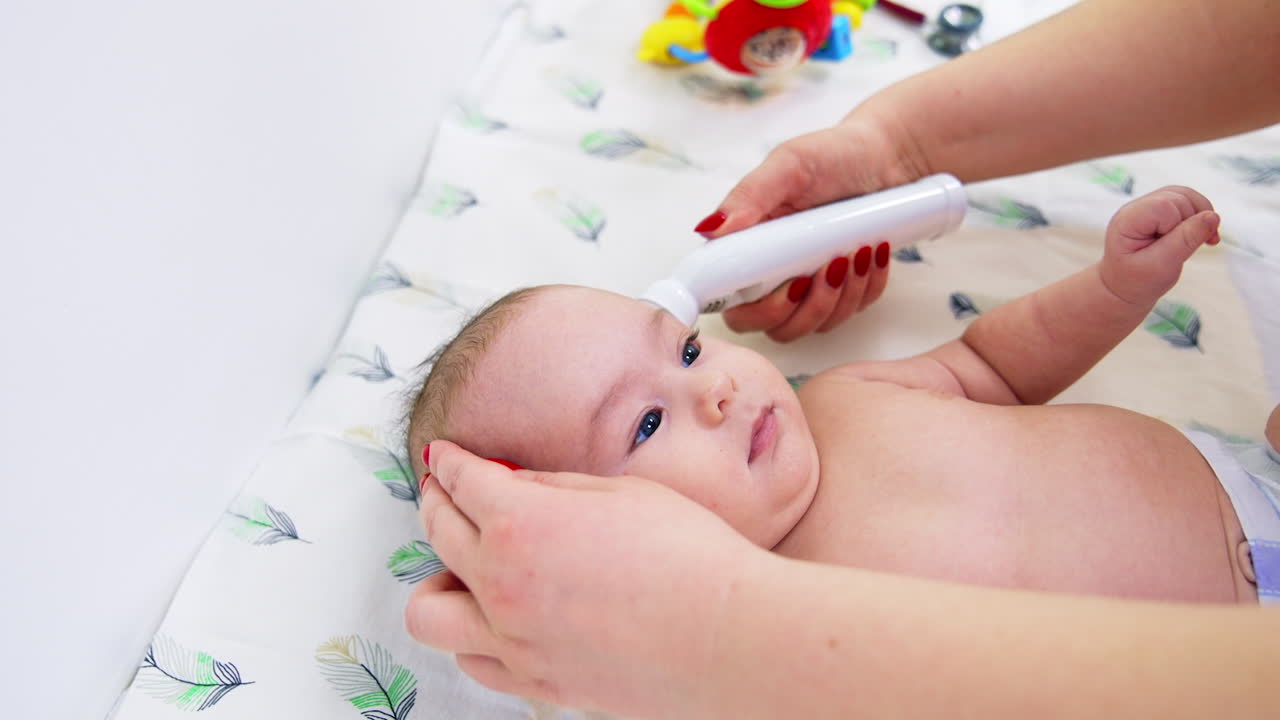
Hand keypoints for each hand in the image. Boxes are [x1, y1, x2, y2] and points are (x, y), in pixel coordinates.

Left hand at [405, 440, 762, 716]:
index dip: (448, 461)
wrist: (729, 637)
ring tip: (469, 567)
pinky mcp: (535, 682)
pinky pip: (472, 661)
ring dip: (441, 579)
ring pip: (428, 612)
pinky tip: (501, 615)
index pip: (460, 481)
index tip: (444, 456)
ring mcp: (513, 640)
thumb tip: (512, 484)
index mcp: (520, 522)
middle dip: (436, 502)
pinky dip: (474, 634)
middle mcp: (502, 583)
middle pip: (436, 533)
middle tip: (448, 492)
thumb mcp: (620, 492)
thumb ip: (552, 487)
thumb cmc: (689, 554)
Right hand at [695, 109, 928, 341]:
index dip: (758, 312)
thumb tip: (708, 230)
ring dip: (842, 297)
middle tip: (830, 266)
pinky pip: (852, 312)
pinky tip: (874, 254)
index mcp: (748, 248)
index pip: (734, 308)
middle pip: (776, 327)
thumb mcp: (789, 164)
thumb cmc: (832, 154)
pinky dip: (867, 289)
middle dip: (809, 308)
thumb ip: (748, 195)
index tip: (791, 284)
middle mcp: (772, 274)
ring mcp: (808, 285)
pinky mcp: (842, 289)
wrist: (886, 155)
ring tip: (858, 251)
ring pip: (815, 325)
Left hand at [1099, 186, 1219, 305]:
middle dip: (1194, 220)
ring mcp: (1147, 207)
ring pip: (1186, 196)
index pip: (1166, 205)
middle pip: (1180, 197)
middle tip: (1188, 248)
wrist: (1123, 287)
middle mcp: (1136, 208)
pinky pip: (1185, 203)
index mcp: (1129, 220)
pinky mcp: (1158, 211)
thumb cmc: (1136, 280)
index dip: (1183, 223)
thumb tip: (1213, 216)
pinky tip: (1197, 235)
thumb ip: (1186, 240)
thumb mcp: (1162, 266)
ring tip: (1197, 241)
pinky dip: (1197, 217)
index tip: (1179, 247)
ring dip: (1199, 218)